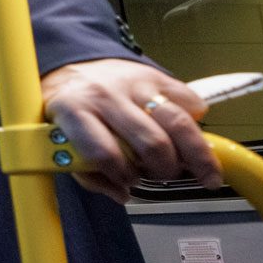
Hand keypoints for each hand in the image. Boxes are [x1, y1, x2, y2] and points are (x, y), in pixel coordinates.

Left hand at [38, 59, 218, 200]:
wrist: (73, 68)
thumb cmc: (70, 109)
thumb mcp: (61, 141)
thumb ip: (88, 173)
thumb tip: (121, 194)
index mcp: (75, 112)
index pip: (104, 152)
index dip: (122, 174)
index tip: (129, 182)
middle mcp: (106, 95)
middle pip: (152, 142)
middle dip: (164, 170)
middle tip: (162, 177)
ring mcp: (134, 84)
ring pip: (178, 122)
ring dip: (195, 155)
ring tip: (201, 172)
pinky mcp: (157, 76)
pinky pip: (191, 102)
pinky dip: (197, 122)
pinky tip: (187, 135)